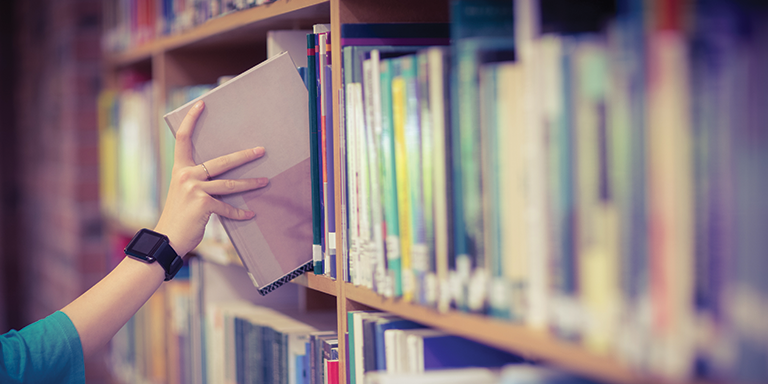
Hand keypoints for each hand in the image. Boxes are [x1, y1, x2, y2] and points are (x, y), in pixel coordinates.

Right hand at [154, 100, 267, 255]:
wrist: (167, 238)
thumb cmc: (178, 216)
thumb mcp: (183, 192)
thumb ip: (197, 181)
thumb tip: (219, 175)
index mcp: (180, 169)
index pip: (183, 139)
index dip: (191, 120)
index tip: (201, 104)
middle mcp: (186, 175)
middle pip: (221, 161)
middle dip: (244, 156)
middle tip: (261, 151)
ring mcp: (194, 189)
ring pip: (230, 183)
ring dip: (250, 183)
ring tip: (265, 181)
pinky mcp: (203, 204)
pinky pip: (227, 207)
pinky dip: (239, 213)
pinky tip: (250, 214)